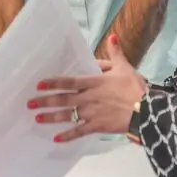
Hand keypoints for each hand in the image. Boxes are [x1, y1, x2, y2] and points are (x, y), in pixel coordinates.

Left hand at [28, 34, 146, 142]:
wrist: (147, 111)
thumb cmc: (135, 88)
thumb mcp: (125, 68)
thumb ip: (115, 54)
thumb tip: (112, 37)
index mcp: (94, 82)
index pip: (69, 82)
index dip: (53, 83)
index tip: (39, 85)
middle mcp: (89, 98)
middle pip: (63, 99)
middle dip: (45, 101)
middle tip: (29, 103)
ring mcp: (92, 113)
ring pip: (68, 115)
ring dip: (51, 117)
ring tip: (37, 118)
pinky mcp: (98, 126)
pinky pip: (80, 131)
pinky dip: (68, 136)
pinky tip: (56, 138)